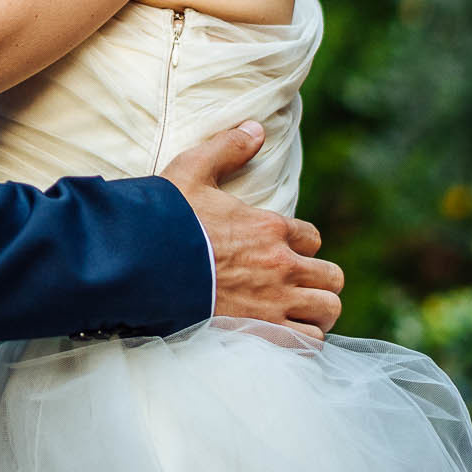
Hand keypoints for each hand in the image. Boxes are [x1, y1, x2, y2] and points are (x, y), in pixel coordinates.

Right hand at [160, 121, 344, 340]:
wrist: (140, 264)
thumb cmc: (164, 217)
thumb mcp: (192, 171)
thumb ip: (227, 149)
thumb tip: (256, 128)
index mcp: (269, 227)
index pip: (312, 238)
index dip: (299, 244)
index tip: (280, 250)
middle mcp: (281, 265)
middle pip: (332, 278)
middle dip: (318, 280)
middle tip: (295, 285)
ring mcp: (274, 303)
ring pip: (328, 311)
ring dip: (315, 312)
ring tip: (296, 313)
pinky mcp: (262, 333)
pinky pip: (309, 343)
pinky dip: (303, 340)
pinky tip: (285, 335)